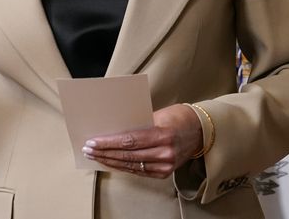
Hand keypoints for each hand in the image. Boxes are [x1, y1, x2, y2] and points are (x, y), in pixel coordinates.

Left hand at [82, 104, 202, 178]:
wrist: (200, 131)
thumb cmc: (177, 117)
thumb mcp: (159, 114)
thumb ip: (139, 124)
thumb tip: (113, 129)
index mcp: (163, 134)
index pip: (129, 140)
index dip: (109, 142)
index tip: (93, 141)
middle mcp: (165, 152)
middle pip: (128, 155)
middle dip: (105, 152)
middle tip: (88, 149)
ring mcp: (165, 165)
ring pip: (131, 165)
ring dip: (110, 161)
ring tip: (95, 156)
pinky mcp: (164, 173)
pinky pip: (138, 171)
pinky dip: (123, 166)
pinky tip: (111, 162)